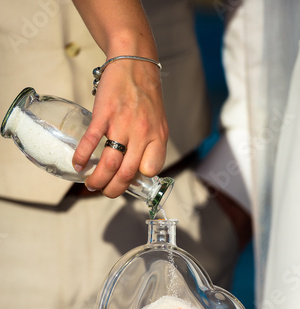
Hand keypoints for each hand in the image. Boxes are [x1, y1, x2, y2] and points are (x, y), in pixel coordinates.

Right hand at [72, 59, 167, 197]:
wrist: (134, 63)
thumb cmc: (145, 95)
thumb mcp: (158, 122)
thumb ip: (151, 145)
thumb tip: (138, 168)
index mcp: (157, 136)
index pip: (151, 170)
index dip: (138, 180)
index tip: (126, 182)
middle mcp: (142, 133)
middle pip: (126, 173)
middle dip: (113, 190)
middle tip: (104, 192)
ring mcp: (122, 124)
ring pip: (110, 163)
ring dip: (97, 180)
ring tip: (90, 184)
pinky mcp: (104, 114)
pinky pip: (92, 141)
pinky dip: (83, 157)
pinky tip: (78, 165)